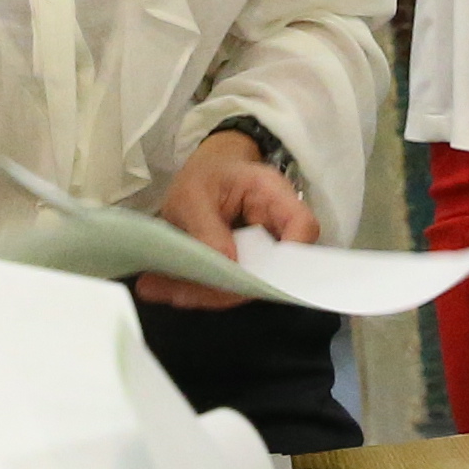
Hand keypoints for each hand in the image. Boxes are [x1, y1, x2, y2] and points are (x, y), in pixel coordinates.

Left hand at [141, 130, 317, 310]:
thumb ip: (207, 228)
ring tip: (166, 291)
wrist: (204, 174)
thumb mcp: (191, 194)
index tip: (254, 278)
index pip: (302, 226)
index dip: (290, 256)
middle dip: (237, 286)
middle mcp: (277, 222)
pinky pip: (238, 281)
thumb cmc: (203, 174)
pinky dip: (208, 288)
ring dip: (215, 292)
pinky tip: (173, 288)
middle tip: (188, 294)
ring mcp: (265, 245)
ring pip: (255, 280)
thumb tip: (227, 265)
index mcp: (271, 192)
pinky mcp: (250, 261)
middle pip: (279, 265)